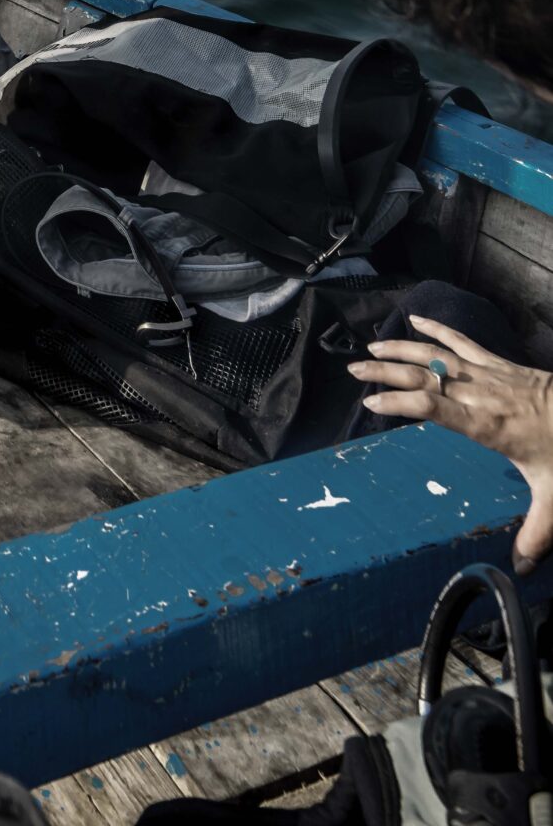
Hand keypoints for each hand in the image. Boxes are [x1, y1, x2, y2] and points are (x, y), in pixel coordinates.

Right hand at [350, 313, 552, 567]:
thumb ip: (536, 533)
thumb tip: (520, 570)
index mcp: (485, 425)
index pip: (433, 407)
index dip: (400, 402)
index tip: (372, 402)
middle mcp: (479, 394)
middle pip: (426, 376)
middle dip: (387, 372)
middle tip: (355, 370)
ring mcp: (486, 374)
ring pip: (437, 355)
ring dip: (402, 349)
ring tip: (372, 347)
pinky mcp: (496, 363)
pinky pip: (461, 341)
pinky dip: (437, 329)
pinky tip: (416, 319)